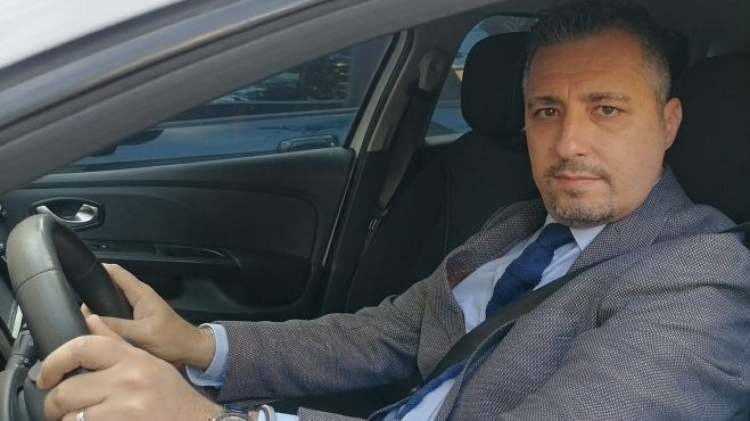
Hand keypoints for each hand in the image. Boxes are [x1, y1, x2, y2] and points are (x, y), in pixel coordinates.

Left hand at [37, 315, 221, 420]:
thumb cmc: (172, 396)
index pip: (82, 347)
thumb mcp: (149, 362)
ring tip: (83, 419)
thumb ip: (117, 343)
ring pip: (71, 418)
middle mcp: (127, 381)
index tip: (46, 376)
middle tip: (59, 408)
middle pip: (66, 390)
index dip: (54, 361)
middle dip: (55, 404)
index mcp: (132, 359)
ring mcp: (124, 410)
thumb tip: (90, 320)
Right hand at [83, 264, 214, 368]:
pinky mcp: (134, 323)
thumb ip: (116, 326)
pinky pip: (113, 318)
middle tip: (69, 308)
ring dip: (95, 311)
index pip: (115, 272)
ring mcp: (135, 311)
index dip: (96, 269)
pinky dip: (103, 323)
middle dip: (90, 295)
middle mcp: (136, 298)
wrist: (190, 352)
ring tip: (76, 321)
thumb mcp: (142, 333)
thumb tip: (88, 319)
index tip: (75, 274)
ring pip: (109, 305)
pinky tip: (92, 332)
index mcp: (140, 293)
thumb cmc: (172, 339)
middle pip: (108, 288)